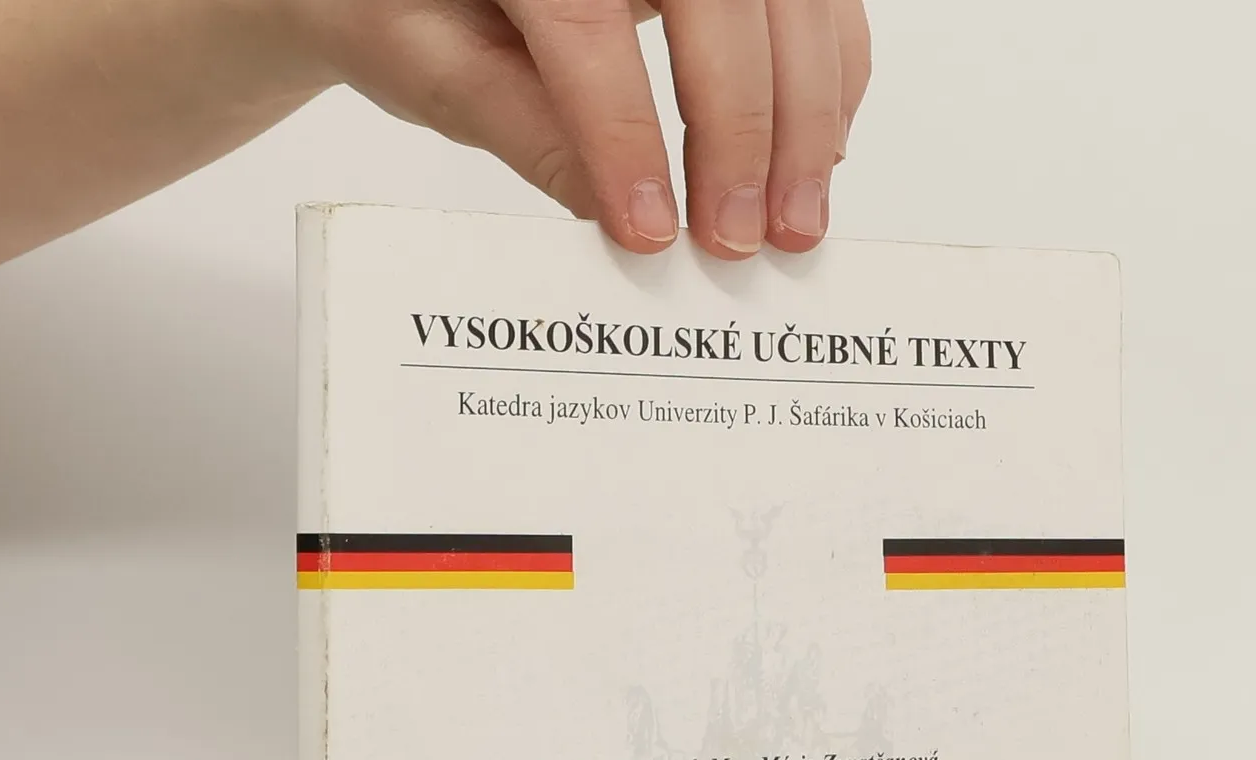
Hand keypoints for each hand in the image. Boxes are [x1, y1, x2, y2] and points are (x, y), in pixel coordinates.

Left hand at [297, 0, 870, 259]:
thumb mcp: (427, 57)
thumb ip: (517, 122)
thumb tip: (610, 208)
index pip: (587, 19)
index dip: (626, 133)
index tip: (649, 231)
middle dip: (740, 130)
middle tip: (736, 241)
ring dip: (806, 114)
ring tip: (793, 220)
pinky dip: (829, 75)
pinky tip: (810, 157)